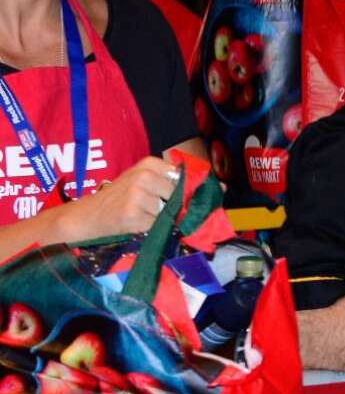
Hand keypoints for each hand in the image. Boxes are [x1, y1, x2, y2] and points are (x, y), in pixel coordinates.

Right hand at [61, 157, 179, 241]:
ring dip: (159, 219)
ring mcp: (137, 194)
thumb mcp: (141, 179)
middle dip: (171, 207)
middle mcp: (143, 176)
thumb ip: (167, 180)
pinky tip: (136, 224)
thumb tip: (208, 188)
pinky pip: (156, 225)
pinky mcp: (133, 214)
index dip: (181, 192)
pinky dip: (151, 229)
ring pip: (168, 213)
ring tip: (141, 215)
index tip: (172, 198)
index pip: (182, 178)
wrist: (88, 215)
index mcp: (149, 164)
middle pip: (177, 197)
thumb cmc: (119, 198)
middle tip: (151, 209)